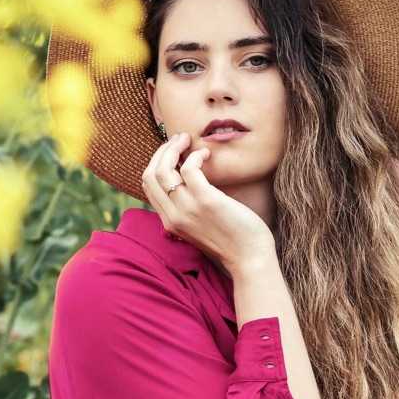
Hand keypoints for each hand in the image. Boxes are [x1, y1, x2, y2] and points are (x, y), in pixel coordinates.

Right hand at [141, 132, 274, 272]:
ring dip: (175, 147)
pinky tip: (206, 154)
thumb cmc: (232, 240)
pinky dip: (196, 156)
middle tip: (179, 139)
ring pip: (165, 169)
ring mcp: (187, 209)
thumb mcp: (200, 227)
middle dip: (162, 151)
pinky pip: (189, 169)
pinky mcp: (206, 201)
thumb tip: (188, 182)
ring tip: (189, 140)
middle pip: (151, 174)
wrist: (249, 259)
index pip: (148, 185)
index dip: (156, 162)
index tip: (171, 151)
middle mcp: (173, 216)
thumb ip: (188, 210)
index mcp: (169, 222)